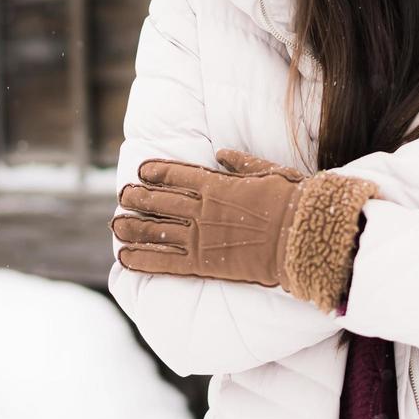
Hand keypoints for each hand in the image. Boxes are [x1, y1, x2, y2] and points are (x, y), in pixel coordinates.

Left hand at [111, 155, 377, 312]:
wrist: (303, 237)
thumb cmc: (293, 203)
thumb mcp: (269, 171)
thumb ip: (241, 163)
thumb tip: (221, 154)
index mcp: (218, 185)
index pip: (178, 174)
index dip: (156, 172)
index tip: (140, 171)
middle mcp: (204, 209)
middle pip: (161, 201)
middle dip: (138, 199)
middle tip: (121, 198)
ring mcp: (202, 237)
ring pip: (157, 230)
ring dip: (133, 228)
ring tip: (116, 226)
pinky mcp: (205, 264)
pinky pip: (167, 262)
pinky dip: (143, 260)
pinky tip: (124, 259)